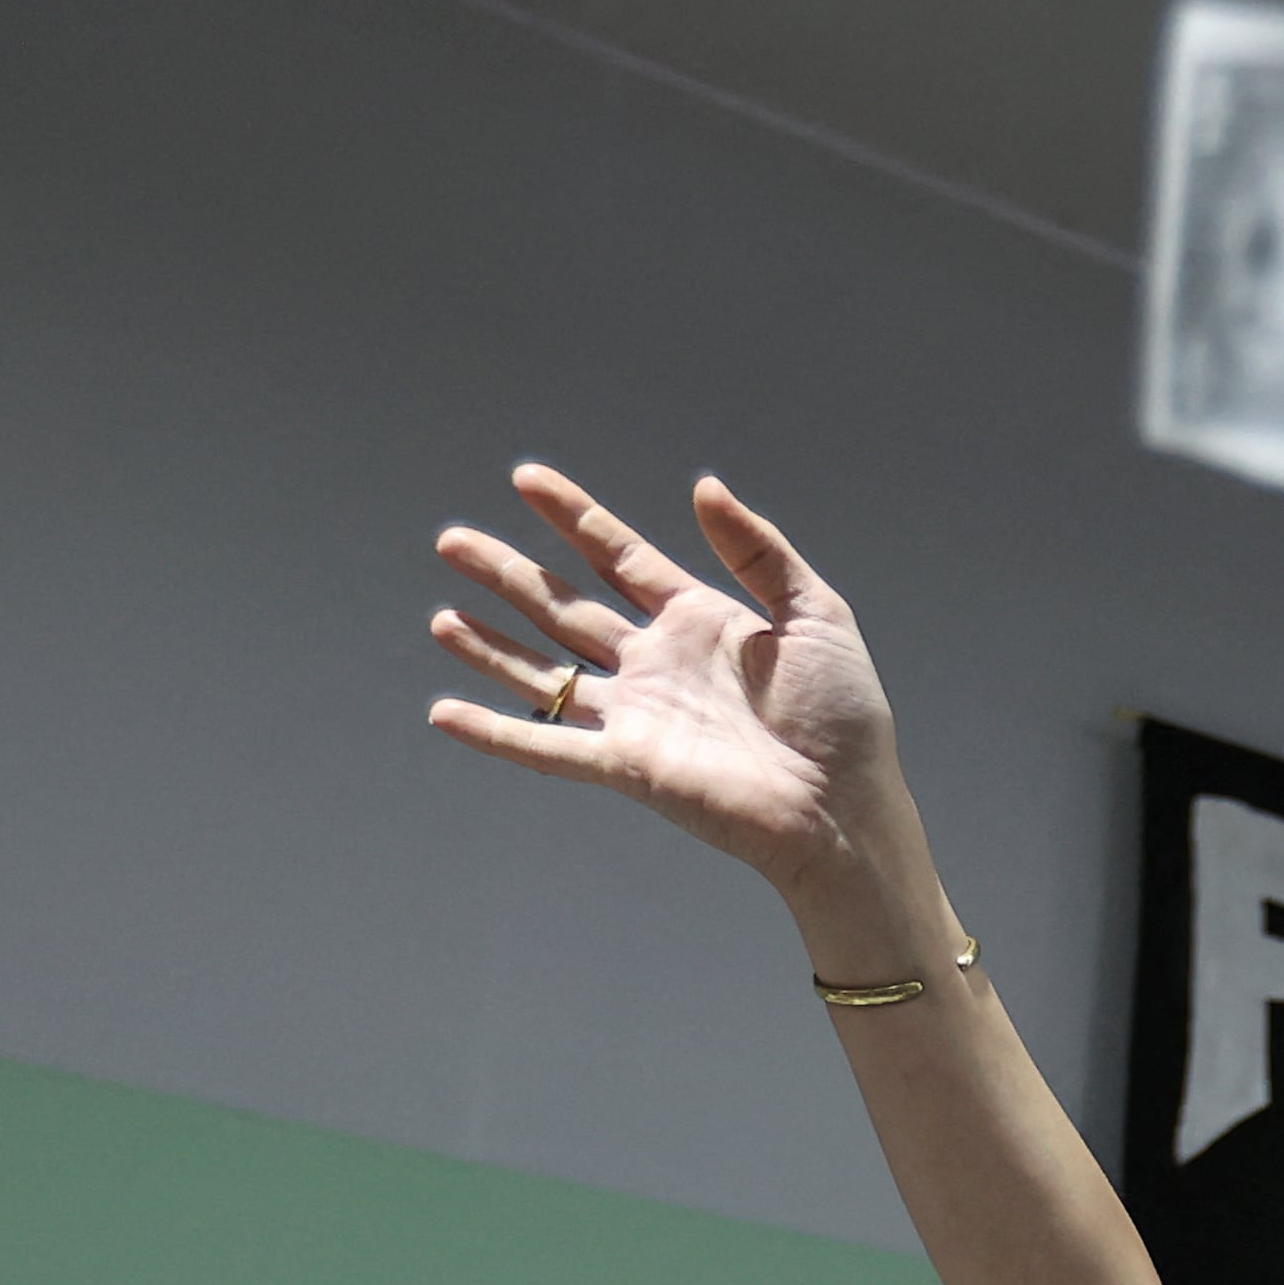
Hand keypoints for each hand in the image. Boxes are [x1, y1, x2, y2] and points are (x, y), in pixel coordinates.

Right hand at [425, 467, 943, 969]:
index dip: (572, 517)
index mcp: (698, 620)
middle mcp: (656, 664)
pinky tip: (444, 712)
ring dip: (490, 646)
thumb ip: (757, 549)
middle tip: (453, 541)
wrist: (843, 806)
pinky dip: (495, 733)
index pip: (617, 556)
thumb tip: (702, 486)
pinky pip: (547, 747)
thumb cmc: (844, 716)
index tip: (525, 478)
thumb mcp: (815, 613)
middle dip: (508, 575)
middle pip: (564, 608)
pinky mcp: (627, 766)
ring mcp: (637, 716)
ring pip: (544, 674)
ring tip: (440, 619)